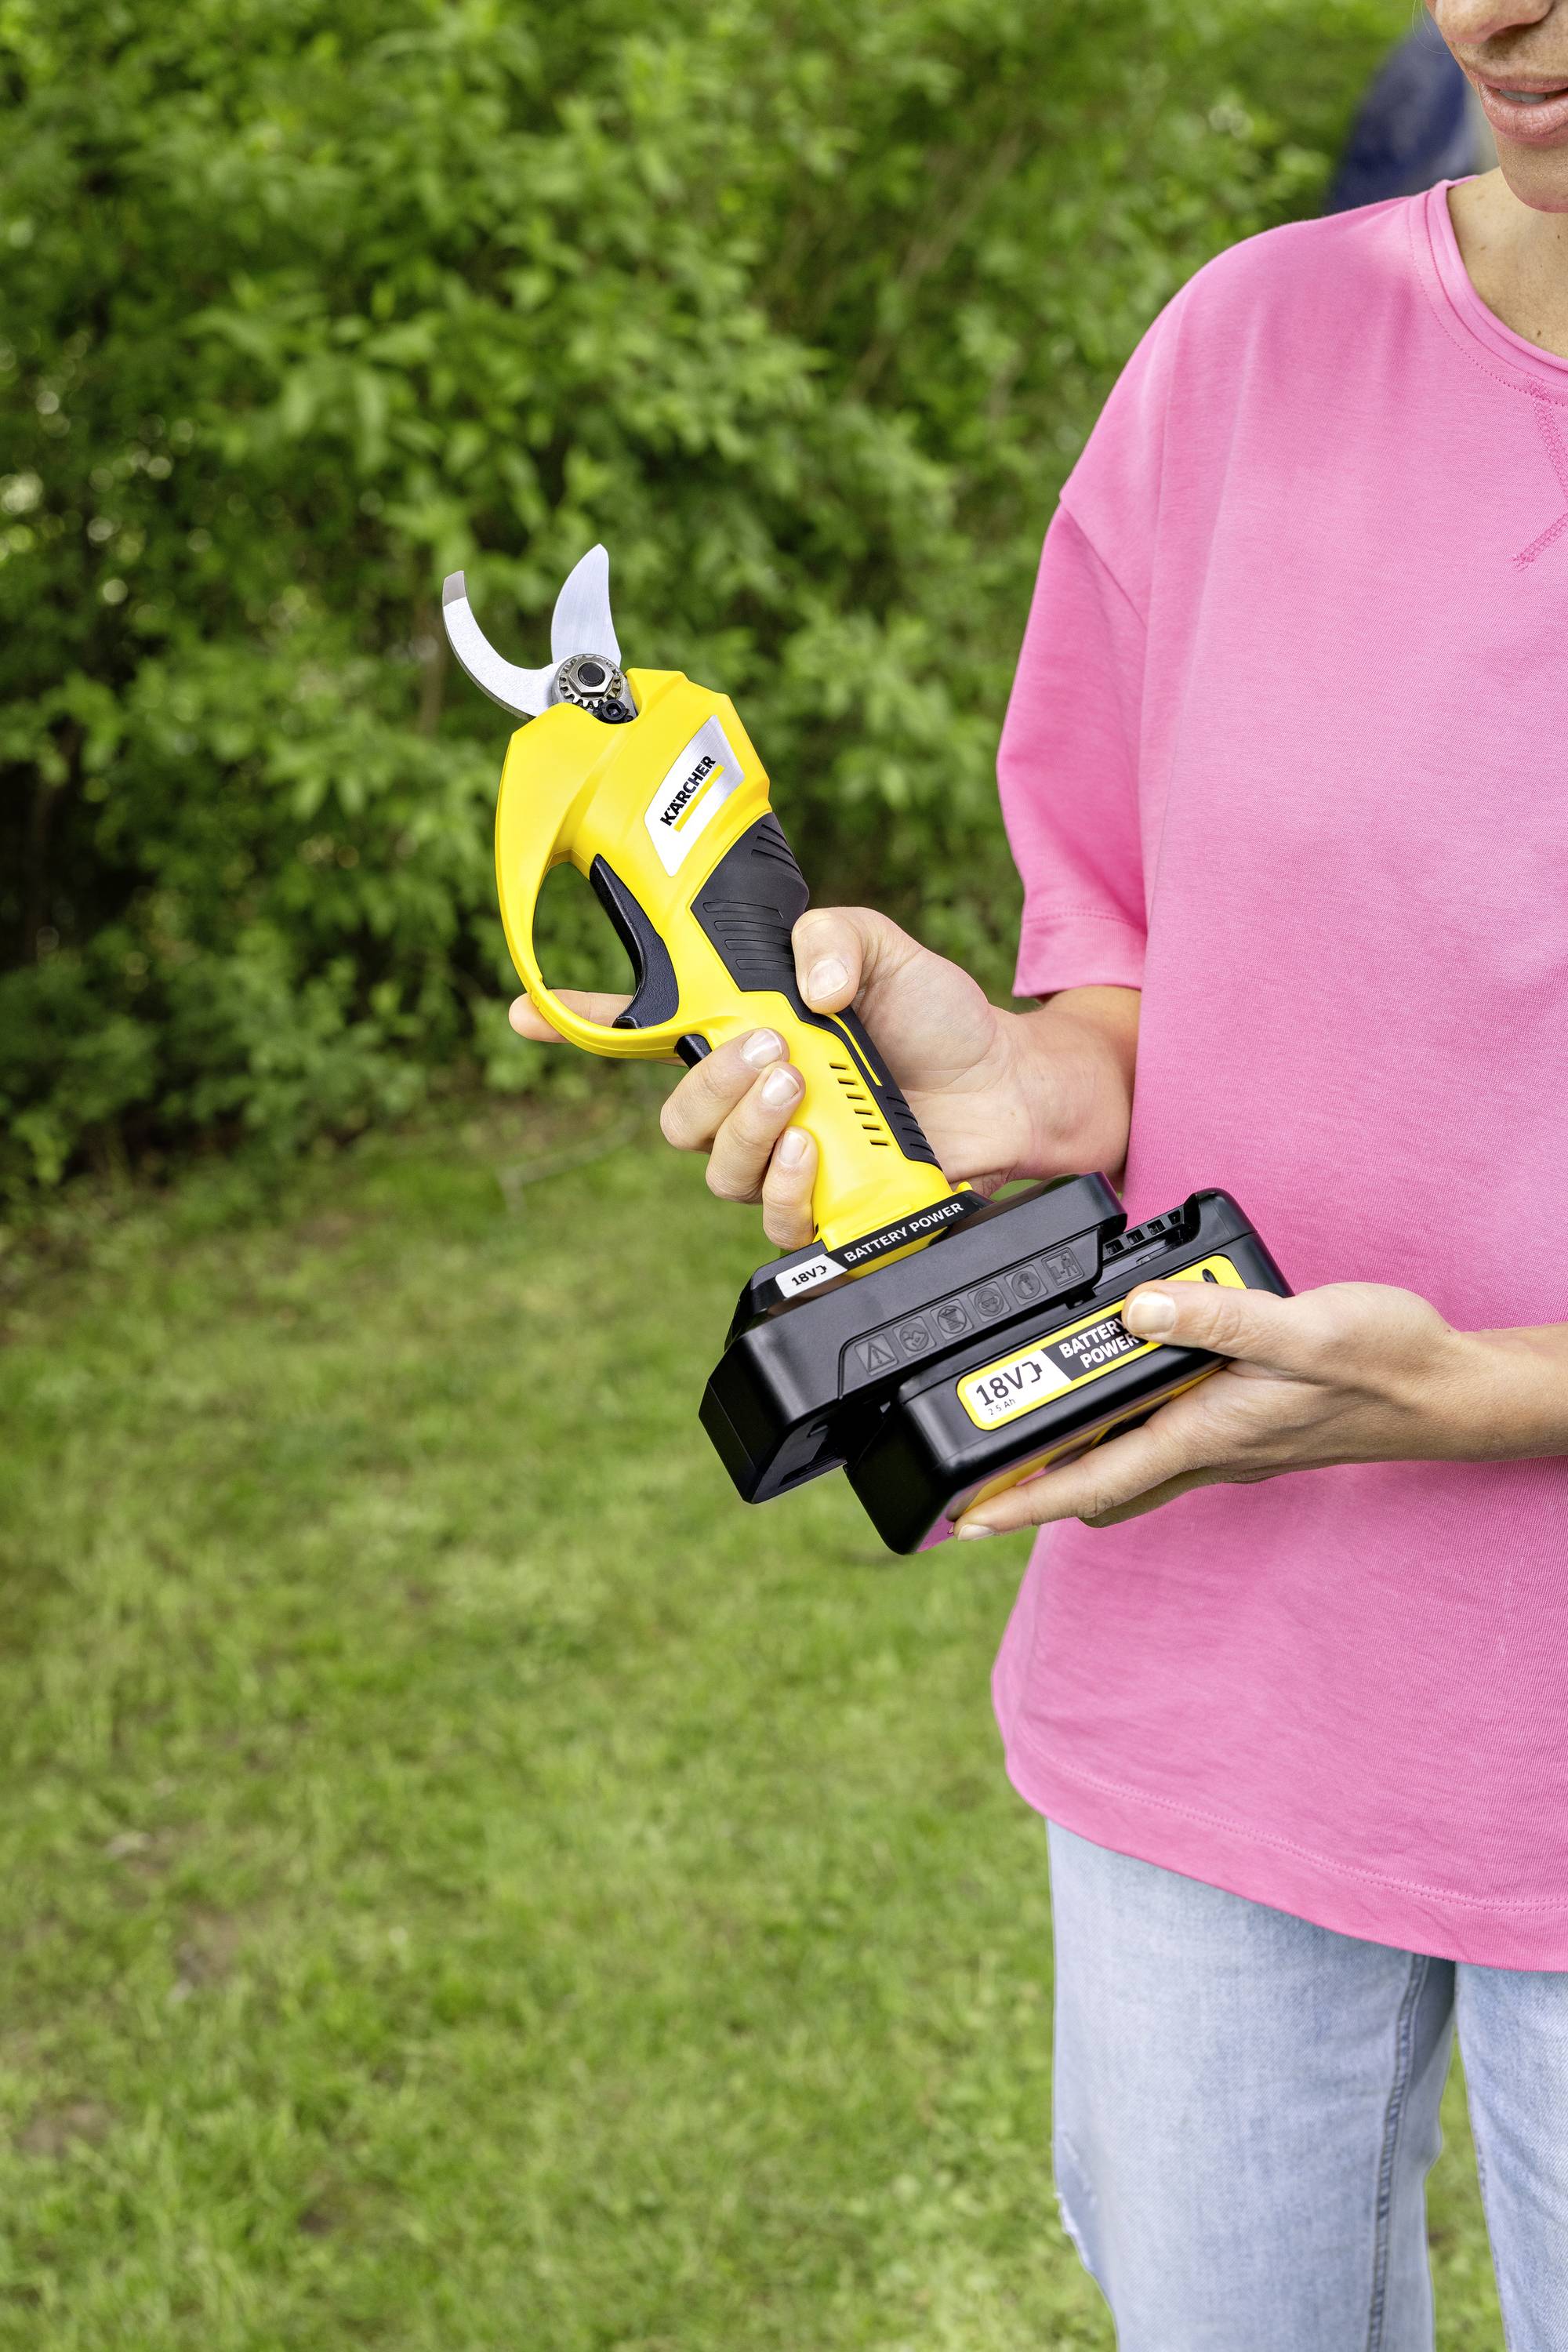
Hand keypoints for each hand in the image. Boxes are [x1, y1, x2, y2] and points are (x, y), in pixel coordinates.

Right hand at [510, 910, 1135, 1247]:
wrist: (1009, 1086)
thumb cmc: (939, 1018)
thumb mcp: (886, 950)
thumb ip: (835, 938)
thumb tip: (805, 987)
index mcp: (746, 1033)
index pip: (643, 1033)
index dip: (578, 1025)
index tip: (527, 1012)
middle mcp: (754, 1103)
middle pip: (676, 1118)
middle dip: (710, 1085)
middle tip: (770, 1051)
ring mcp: (786, 1159)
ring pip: (717, 1169)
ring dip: (748, 1129)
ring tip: (801, 1091)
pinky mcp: (826, 1207)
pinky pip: (775, 1219)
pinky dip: (788, 1187)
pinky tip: (816, 1155)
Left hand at [954, 1278, 1514, 1539]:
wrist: (1446, 1387)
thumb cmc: (1384, 1365)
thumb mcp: (1301, 1330)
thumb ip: (1217, 1320)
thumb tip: (1135, 1312)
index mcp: (1207, 1434)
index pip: (1094, 1483)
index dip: (1024, 1503)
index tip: (966, 1517)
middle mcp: (1208, 1448)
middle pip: (1100, 1485)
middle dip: (1036, 1489)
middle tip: (975, 1477)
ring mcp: (1227, 1440)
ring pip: (1131, 1462)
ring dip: (1077, 1455)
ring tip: (1024, 1429)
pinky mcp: (1244, 1420)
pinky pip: (1164, 1433)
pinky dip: (1125, 1420)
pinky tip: (1122, 1379)